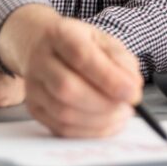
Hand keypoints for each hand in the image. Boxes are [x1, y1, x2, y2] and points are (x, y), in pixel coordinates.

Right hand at [0, 4, 142, 137]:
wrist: (40, 44)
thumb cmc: (78, 43)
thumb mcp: (104, 40)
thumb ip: (121, 61)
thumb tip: (132, 88)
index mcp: (61, 34)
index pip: (82, 57)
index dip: (109, 78)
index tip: (133, 93)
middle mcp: (41, 60)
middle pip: (68, 88)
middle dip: (104, 104)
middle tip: (127, 107)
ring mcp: (33, 85)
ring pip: (64, 112)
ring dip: (99, 120)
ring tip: (120, 114)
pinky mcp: (34, 107)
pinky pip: (61, 128)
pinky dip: (89, 131)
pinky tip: (106, 123)